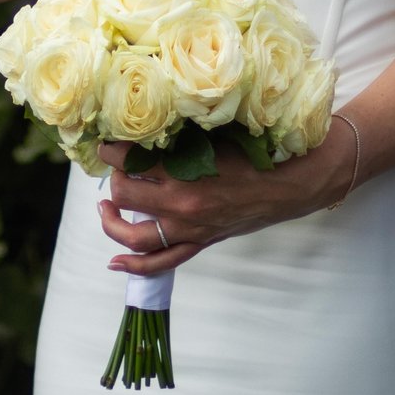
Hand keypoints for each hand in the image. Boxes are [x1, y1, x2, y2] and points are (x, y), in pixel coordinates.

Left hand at [96, 129, 353, 275]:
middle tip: (116, 168)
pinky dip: (134, 266)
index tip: (107, 143)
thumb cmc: (254, 155)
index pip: (129, 162)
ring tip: (105, 208)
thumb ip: (180, 137)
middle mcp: (181, 206)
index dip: (111, 150)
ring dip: (112, 222)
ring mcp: (189, 230)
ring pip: (133, 236)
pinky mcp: (199, 243)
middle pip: (124, 196)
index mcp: (184, 174)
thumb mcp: (214, 138)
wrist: (289, 185)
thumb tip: (147, 127)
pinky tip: (114, 262)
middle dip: (114, 179)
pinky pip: (160, 263)